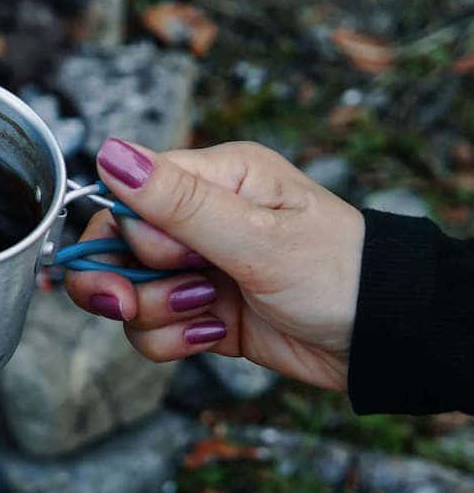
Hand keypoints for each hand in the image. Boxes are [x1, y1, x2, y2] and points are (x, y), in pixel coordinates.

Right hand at [64, 139, 364, 391]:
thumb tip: (110, 152)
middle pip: (115, 246)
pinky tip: (214, 335)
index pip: (127, 195)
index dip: (127, 232)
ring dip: (155, 314)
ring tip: (206, 314)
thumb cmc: (339, 274)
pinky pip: (151, 328)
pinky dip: (172, 340)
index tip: (159, 259)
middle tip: (131, 305)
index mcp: (216, 179)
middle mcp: (200, 220)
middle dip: (121, 282)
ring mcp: (197, 268)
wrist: (383, 340)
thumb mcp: (257, 236)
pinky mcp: (200, 311)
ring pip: (129, 293)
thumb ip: (177, 202)